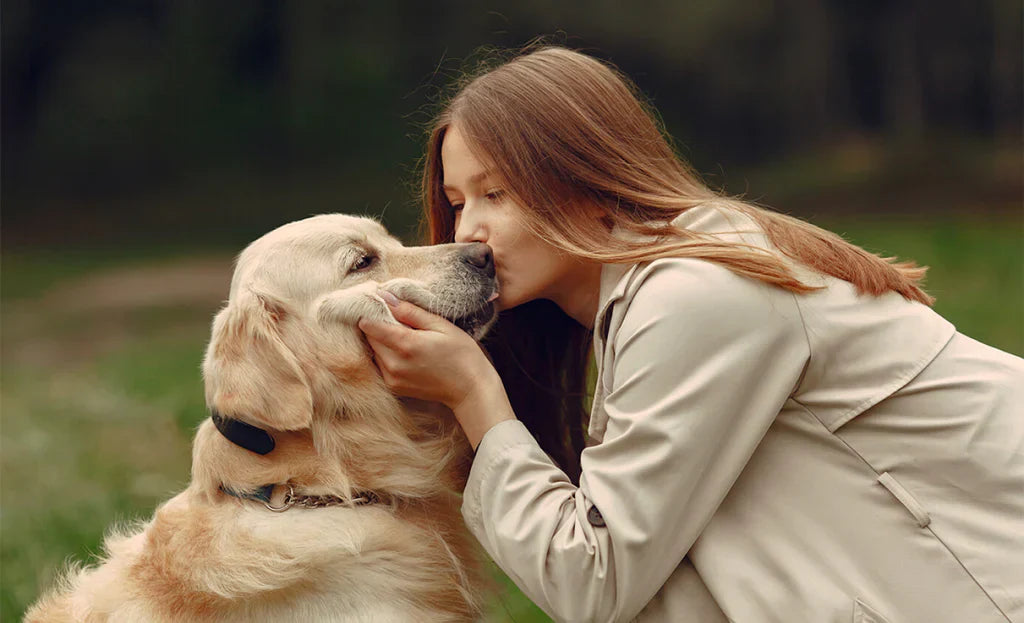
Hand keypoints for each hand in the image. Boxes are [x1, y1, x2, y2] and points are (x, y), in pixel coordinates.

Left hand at [358, 293, 514, 446]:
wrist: (469, 389)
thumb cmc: (461, 354)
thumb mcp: (441, 325)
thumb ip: (410, 312)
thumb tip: (385, 297)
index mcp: (405, 344)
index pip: (370, 325)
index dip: (372, 312)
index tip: (381, 305)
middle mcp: (394, 364)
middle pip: (370, 338)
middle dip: (378, 326)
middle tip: (399, 320)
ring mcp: (392, 378)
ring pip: (374, 351)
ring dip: (383, 342)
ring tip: (406, 337)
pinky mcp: (394, 387)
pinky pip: (380, 365)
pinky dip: (387, 356)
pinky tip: (406, 352)